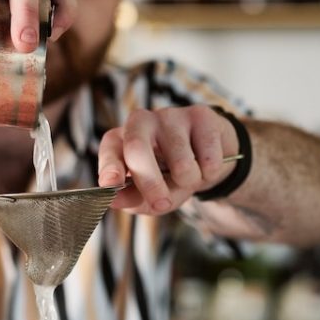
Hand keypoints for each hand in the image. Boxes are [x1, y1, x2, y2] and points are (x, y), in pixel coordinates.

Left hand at [97, 105, 240, 215]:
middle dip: (150, 182)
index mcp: (121, 141)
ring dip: (189, 182)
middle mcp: (141, 122)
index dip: (109, 167)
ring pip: (180, 161)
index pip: (110, 150)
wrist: (206, 160)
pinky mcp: (201, 115)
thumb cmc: (168, 177)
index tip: (110, 184)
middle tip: (161, 204)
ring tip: (189, 178)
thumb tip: (113, 201)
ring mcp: (171, 115)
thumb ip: (130, 199)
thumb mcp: (147, 194)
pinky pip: (208, 157)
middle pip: (138, 148)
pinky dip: (210, 173)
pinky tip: (206, 164)